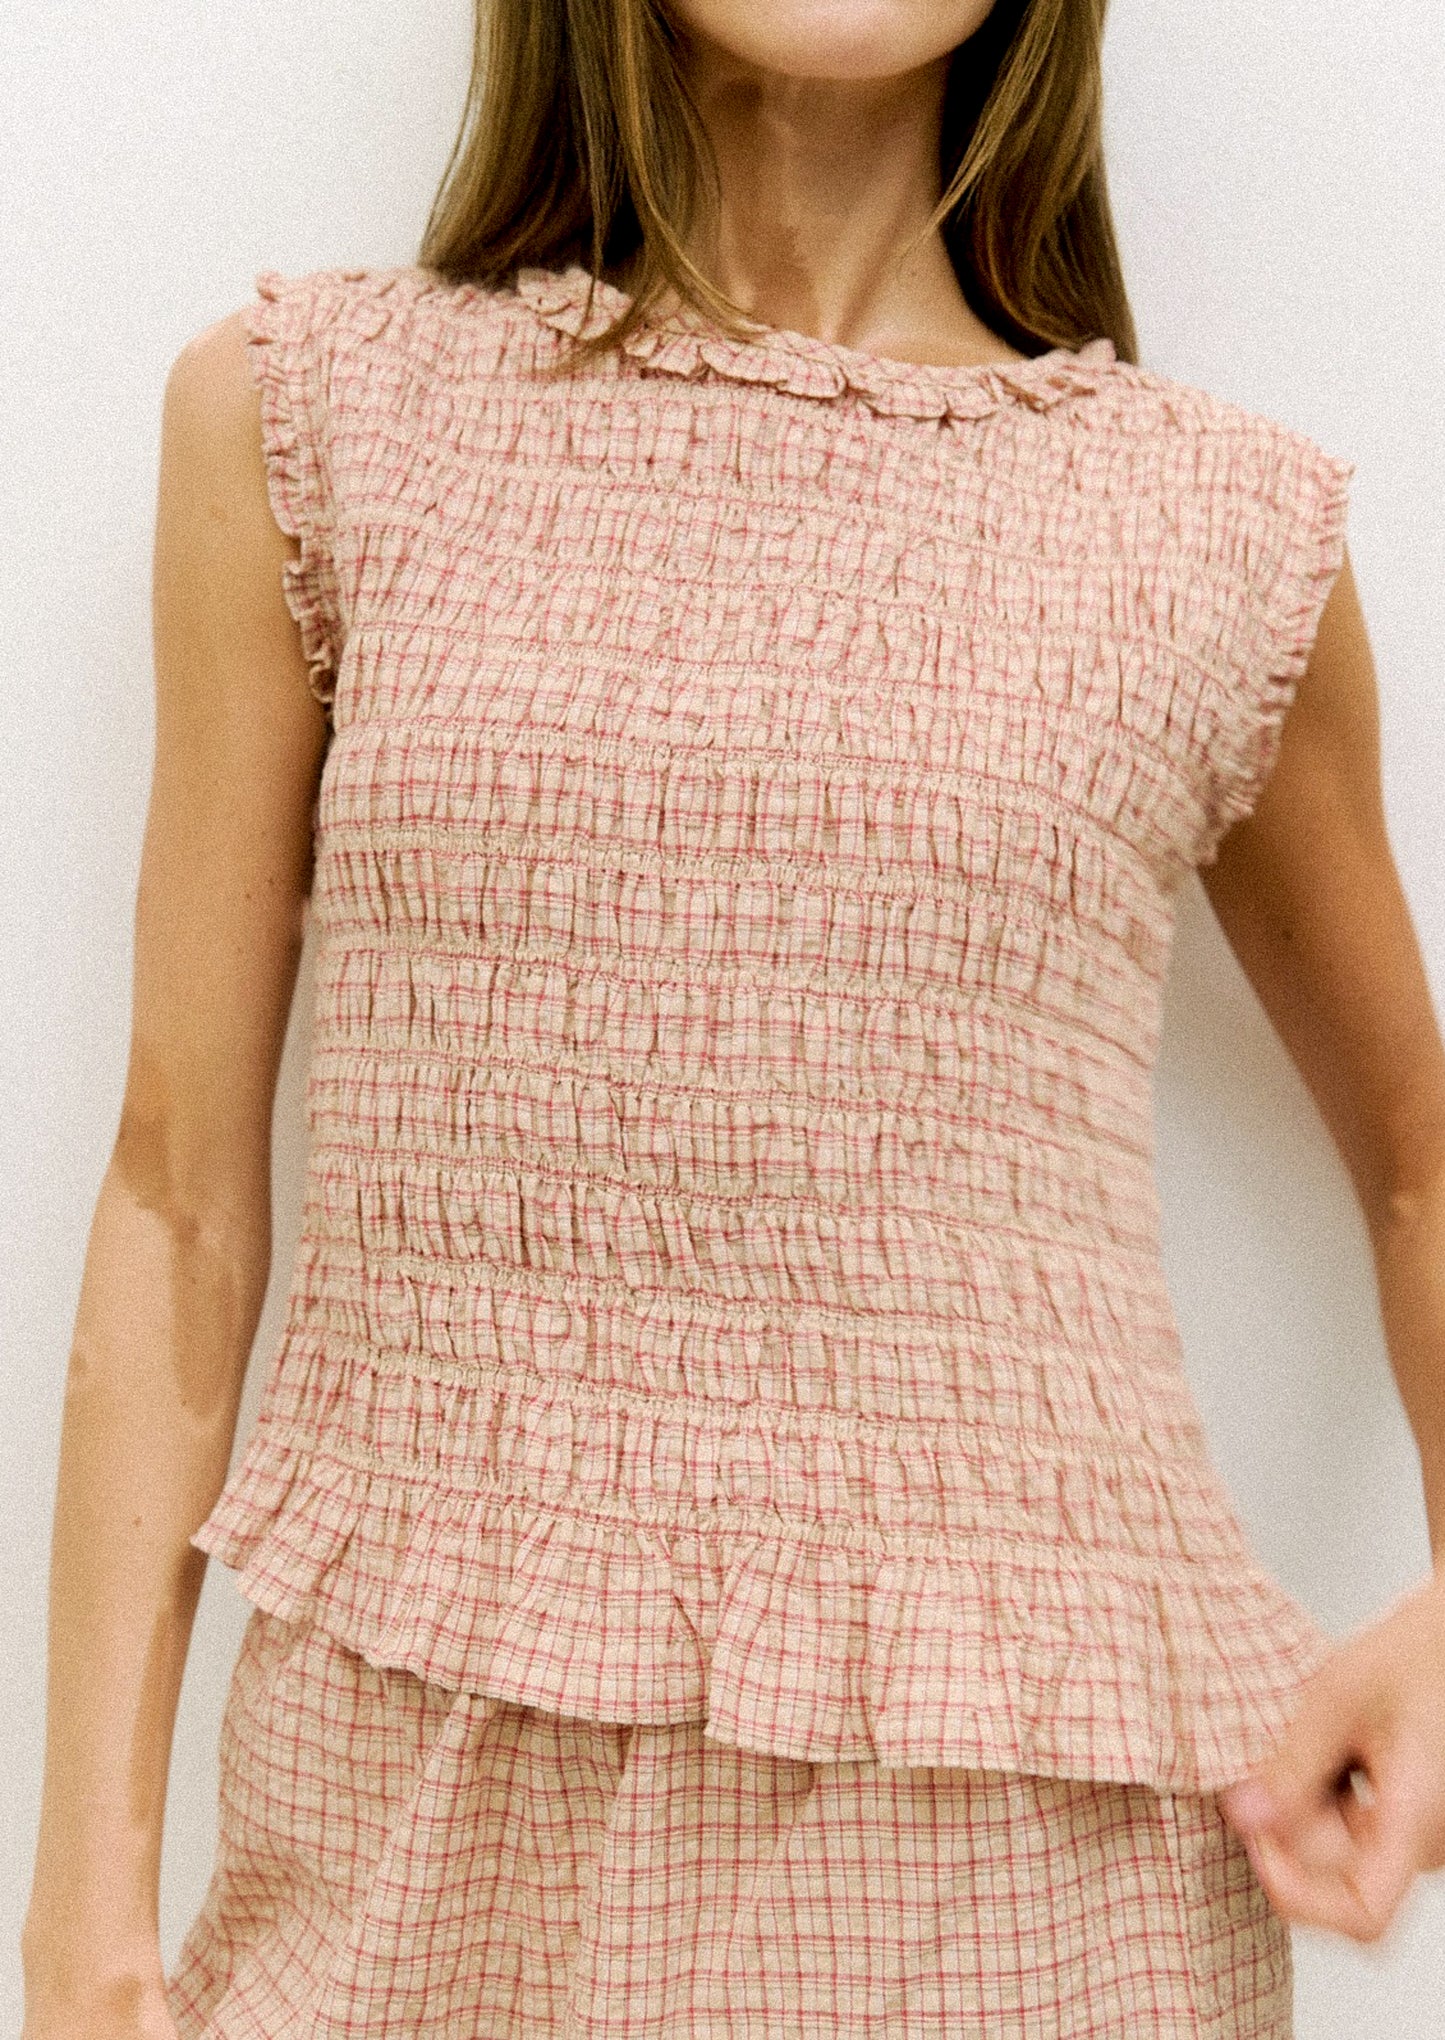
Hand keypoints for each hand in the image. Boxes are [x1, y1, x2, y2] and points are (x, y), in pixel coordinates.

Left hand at [1219, 1572, 1444, 1942]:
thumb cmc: (1416, 1654)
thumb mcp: (1337, 1700)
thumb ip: (1291, 1768)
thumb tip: (1244, 1819)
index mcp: (1416, 1819)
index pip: (1362, 1914)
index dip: (1297, 1892)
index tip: (1256, 1838)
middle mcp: (1427, 1841)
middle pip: (1340, 1877)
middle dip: (1288, 1830)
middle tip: (1265, 1766)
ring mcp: (1420, 1833)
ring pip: (1343, 1855)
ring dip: (1304, 1811)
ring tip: (1308, 1744)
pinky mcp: (1410, 1818)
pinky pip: (1357, 1832)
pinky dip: (1324, 1800)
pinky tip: (1326, 1751)